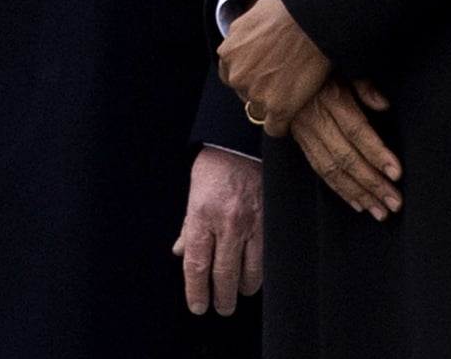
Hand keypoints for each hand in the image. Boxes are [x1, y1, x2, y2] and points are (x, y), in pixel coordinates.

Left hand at [171, 147, 263, 316]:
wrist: (242, 142)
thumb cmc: (214, 167)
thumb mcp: (193, 195)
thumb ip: (188, 227)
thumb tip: (180, 253)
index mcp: (202, 215)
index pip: (197, 265)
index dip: (196, 291)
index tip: (198, 306)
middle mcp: (226, 222)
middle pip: (224, 274)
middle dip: (222, 298)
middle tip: (221, 308)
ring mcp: (251, 222)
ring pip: (250, 270)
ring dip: (244, 288)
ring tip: (239, 293)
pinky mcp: (270, 219)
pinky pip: (267, 254)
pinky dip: (261, 269)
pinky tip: (256, 274)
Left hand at [217, 0, 330, 135]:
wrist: (314, 20)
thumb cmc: (289, 10)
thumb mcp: (253, 14)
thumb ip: (241, 33)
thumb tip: (240, 40)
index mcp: (228, 53)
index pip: (231, 75)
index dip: (250, 73)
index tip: (265, 71)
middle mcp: (237, 76)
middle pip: (245, 93)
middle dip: (260, 88)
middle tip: (283, 78)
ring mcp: (256, 94)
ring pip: (260, 110)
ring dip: (273, 104)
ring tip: (293, 92)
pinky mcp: (278, 109)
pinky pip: (275, 128)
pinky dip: (284, 123)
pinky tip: (295, 111)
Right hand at [289, 77, 401, 220]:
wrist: (273, 69)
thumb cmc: (317, 64)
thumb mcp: (338, 64)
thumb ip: (362, 84)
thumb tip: (384, 105)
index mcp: (330, 98)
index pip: (356, 130)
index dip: (376, 152)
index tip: (396, 172)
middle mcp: (316, 120)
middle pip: (346, 157)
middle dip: (372, 183)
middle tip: (394, 202)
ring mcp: (306, 134)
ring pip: (333, 170)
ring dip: (358, 193)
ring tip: (380, 211)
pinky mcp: (301, 144)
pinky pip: (321, 171)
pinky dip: (340, 190)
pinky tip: (358, 204)